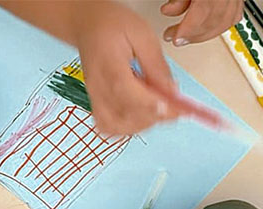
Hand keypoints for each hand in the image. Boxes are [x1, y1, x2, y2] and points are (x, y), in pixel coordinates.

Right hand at [72, 1, 177, 135]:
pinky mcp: (96, 104)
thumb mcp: (142, 36)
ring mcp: (95, 98)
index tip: (173, 108)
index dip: (151, 106)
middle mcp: (99, 86)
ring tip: (157, 109)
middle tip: (173, 107)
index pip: (127, 94)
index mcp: (109, 65)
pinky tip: (139, 116)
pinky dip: (126, 128)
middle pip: (124, 116)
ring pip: (117, 127)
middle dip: (153, 116)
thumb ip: (157, 66)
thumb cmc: (112, 26)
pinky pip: (108, 127)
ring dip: (142, 124)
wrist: (88, 26)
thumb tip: (172, 92)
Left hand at [159, 0, 243, 45]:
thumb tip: (169, 12)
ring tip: (188, 36)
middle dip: (194, 35)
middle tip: (177, 39)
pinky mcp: (238, 0)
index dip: (188, 29)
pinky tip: (206, 30)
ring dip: (205, 34)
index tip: (174, 38)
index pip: (204, 11)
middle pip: (215, 20)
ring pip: (226, 22)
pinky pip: (233, 17)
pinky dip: (218, 27)